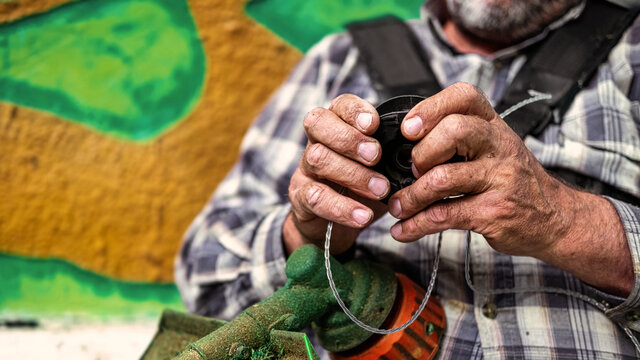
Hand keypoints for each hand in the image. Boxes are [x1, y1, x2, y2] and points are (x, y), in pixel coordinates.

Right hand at [284, 94, 389, 254]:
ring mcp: (305, 169)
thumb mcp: (378, 168)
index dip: (354, 111)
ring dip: (352, 173)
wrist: (331, 227)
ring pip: (317, 158)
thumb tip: (416, 151)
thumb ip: (390, 155)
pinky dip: (342, 207)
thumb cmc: (359, 189)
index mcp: (337, 127)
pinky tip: (363, 215)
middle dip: (349, 138)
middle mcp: (316, 142)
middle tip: (376, 156)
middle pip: (318, 123)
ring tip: (380, 190)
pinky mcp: (300, 197)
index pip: (339, 105)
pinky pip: (315, 197)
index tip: (374, 124)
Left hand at [386, 82, 632, 294]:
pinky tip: (404, 230)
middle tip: (411, 171)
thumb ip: (459, 140)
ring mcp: (499, 179)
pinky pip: (444, 215)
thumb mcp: (495, 148)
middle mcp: (499, 147)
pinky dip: (416, 225)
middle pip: (453, 131)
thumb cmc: (516, 182)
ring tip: (398, 206)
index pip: (464, 97)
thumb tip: (405, 144)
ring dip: (410, 196)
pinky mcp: (493, 212)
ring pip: (442, 178)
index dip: (430, 108)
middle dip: (420, 153)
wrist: (557, 219)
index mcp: (494, 126)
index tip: (409, 128)